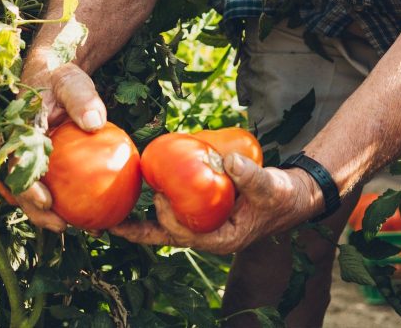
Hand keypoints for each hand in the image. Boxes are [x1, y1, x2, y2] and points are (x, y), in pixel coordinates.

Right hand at [14, 59, 108, 231]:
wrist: (57, 82)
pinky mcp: (49, 168)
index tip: (46, 201)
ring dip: (57, 215)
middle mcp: (21, 153)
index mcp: (19, 135)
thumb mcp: (72, 82)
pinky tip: (101, 214)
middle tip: (63, 226)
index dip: (27, 188)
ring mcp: (33, 163)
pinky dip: (76, 202)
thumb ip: (82, 99)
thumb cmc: (63, 81)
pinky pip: (61, 187)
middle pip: (24, 190)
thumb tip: (95, 123)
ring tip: (87, 228)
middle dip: (39, 214)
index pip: (18, 166)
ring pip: (40, 195)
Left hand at [109, 154, 322, 253]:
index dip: (167, 218)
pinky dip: (154, 204)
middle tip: (113, 212)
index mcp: (221, 240)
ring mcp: (203, 226)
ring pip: (163, 227)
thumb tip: (227, 161)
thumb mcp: (270, 186)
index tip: (159, 195)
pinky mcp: (202, 212)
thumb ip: (251, 176)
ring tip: (107, 214)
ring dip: (137, 221)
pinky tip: (137, 191)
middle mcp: (207, 237)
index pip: (184, 235)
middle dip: (137, 228)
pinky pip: (173, 211)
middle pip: (164, 236)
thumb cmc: (283, 195)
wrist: (293, 195)